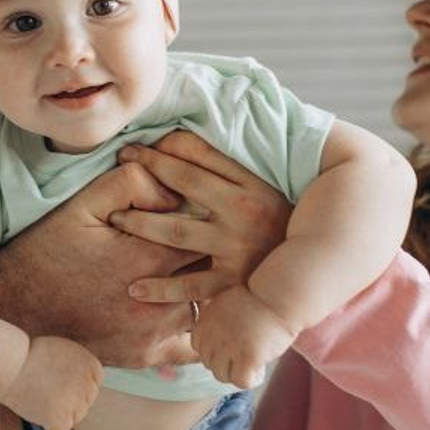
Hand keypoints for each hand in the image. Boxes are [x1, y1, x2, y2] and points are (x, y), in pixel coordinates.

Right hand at [0, 160, 199, 367]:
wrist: (14, 307)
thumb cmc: (48, 250)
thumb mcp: (83, 204)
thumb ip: (132, 184)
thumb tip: (172, 187)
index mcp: (150, 257)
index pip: (206, 232)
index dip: (205, 221)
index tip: (200, 214)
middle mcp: (159, 301)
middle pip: (212, 271)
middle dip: (210, 255)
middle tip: (209, 243)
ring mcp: (153, 333)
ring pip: (206, 307)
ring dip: (204, 291)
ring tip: (194, 273)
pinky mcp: (144, 356)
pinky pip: (190, 346)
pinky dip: (194, 329)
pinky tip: (185, 311)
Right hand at [2, 335, 101, 429]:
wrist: (11, 364)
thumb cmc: (31, 355)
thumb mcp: (66, 352)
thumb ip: (79, 368)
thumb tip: (84, 387)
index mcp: (93, 366)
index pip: (93, 385)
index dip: (74, 386)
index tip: (57, 381)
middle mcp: (89, 385)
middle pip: (86, 402)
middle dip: (69, 400)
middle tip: (46, 389)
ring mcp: (77, 403)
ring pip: (75, 416)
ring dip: (59, 411)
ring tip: (40, 395)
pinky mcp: (63, 418)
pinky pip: (61, 427)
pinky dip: (49, 423)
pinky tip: (38, 407)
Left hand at [108, 130, 290, 303]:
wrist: (315, 271)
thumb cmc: (283, 228)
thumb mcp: (268, 191)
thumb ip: (234, 170)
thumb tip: (189, 140)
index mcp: (254, 184)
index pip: (201, 152)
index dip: (166, 145)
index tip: (141, 146)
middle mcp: (246, 211)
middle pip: (184, 181)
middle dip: (145, 168)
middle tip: (118, 162)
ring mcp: (238, 248)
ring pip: (177, 230)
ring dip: (140, 222)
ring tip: (114, 218)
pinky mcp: (234, 284)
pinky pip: (190, 286)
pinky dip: (160, 289)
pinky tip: (134, 288)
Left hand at [193, 285, 296, 389]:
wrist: (281, 296)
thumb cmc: (262, 297)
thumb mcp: (228, 303)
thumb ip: (218, 322)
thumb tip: (220, 345)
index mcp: (206, 320)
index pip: (199, 347)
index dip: (217, 350)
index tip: (234, 347)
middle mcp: (212, 334)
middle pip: (209, 364)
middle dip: (227, 363)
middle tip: (247, 356)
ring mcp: (228, 347)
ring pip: (222, 376)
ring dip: (238, 373)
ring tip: (255, 363)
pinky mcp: (246, 357)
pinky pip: (241, 382)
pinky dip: (251, 380)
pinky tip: (262, 368)